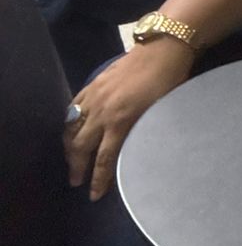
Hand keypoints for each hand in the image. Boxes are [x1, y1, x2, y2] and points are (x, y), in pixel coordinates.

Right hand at [65, 40, 194, 200]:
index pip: (104, 158)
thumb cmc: (170, 82)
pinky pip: (73, 108)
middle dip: (77, 167)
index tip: (95, 196)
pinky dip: (68, 123)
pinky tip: (70, 131)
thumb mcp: (162, 112)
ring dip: (69, 148)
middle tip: (76, 182)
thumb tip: (139, 154)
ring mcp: (95, 97)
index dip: (99, 179)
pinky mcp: (92, 85)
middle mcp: (103, 112)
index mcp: (122, 121)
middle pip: (82, 147)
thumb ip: (146, 133)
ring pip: (72, 129)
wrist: (163, 49)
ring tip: (71, 161)